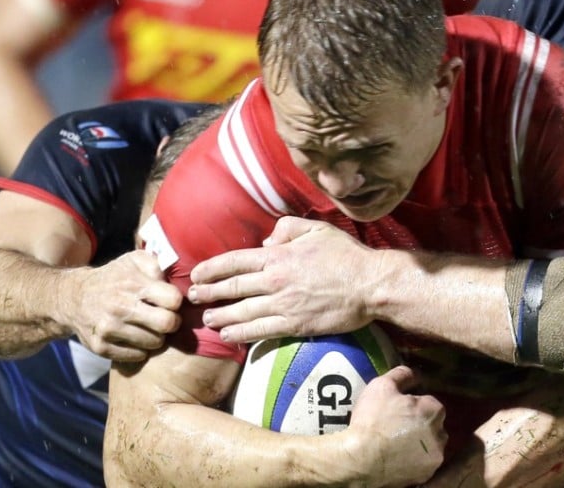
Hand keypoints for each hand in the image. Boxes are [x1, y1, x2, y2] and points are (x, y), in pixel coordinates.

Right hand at [62, 250, 182, 360]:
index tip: (170, 302)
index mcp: (132, 284)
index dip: (176, 301)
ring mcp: (109, 329)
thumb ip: (157, 265)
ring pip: (154, 342)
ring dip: (157, 336)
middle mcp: (120, 307)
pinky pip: (137, 356)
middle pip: (167, 324)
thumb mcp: (133, 260)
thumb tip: (174, 281)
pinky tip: (135, 337)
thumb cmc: (114, 278)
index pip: (173, 300)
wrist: (74, 297)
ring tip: (149, 327)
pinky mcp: (101, 347)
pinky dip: (140, 349)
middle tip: (166, 319)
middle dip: (172, 322)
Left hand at [188, 217, 380, 342]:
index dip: (212, 268)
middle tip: (193, 297)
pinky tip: (228, 335)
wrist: (370, 285)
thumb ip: (288, 229)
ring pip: (242, 311)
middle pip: (232, 287)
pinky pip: (260, 330)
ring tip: (207, 318)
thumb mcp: (317, 229)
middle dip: (209, 292)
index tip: (197, 273)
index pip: (235, 261)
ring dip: (220, 315)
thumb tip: (266, 241)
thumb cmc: (346, 255)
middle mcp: (275, 281)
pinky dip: (240, 333)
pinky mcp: (294, 325)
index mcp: (279, 256)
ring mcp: (283, 305)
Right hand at [346, 366, 446, 487]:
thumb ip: (401, 374)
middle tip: (397, 426)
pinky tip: (398, 457)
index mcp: (434, 409)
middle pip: (432, 424)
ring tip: (397, 443)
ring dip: (420, 442)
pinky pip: (424, 463)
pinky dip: (415, 460)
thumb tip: (414, 373)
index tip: (398, 410)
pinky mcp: (427, 474)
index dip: (412, 405)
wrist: (361, 459)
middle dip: (420, 423)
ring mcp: (435, 456)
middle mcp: (441, 433)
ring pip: (431, 444)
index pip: (429, 402)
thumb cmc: (372, 419)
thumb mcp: (381, 386)